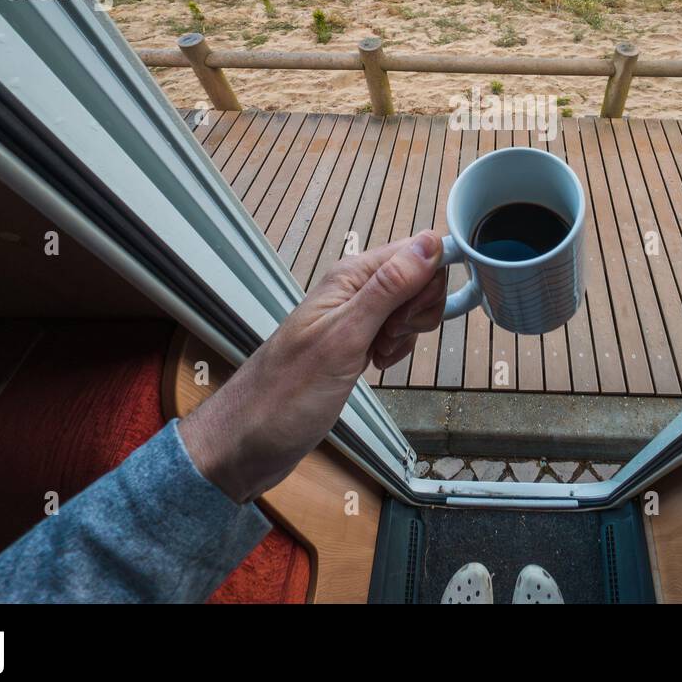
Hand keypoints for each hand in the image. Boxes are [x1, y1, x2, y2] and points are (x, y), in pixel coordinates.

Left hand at [179, 230, 446, 502]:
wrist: (250, 440)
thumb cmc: (289, 392)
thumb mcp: (345, 337)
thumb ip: (389, 288)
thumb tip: (431, 240)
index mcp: (351, 276)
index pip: (416, 251)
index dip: (427, 283)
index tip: (407, 318)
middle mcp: (354, 289)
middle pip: (417, 280)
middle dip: (417, 313)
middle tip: (385, 340)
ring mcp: (353, 317)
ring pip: (409, 309)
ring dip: (405, 336)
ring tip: (375, 356)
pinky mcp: (354, 343)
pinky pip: (394, 333)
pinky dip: (394, 351)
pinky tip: (374, 366)